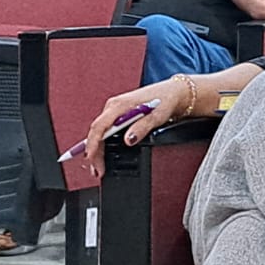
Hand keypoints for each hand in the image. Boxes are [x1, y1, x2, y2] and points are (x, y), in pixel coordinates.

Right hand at [80, 76, 194, 177]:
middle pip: (97, 131)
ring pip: (99, 131)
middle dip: (94, 152)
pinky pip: (105, 129)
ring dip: (97, 149)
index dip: (93, 144)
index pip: (100, 126)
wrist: (172, 93)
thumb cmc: (165, 100)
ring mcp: (115, 109)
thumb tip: (129, 140)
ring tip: (98, 167)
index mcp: (120, 105)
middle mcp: (114, 106)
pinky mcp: (118, 114)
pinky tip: (102, 153)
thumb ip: (142, 127)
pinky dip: (102, 143)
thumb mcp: (156, 116)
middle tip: (98, 170)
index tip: (92, 158)